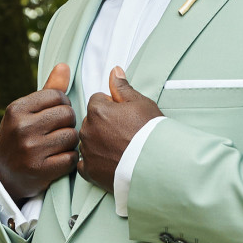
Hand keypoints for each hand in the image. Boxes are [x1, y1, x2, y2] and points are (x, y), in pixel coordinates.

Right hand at [0, 62, 76, 203]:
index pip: (57, 96)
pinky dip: (69, 159)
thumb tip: (65, 66)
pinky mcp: (40, 170)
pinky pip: (71, 158)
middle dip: (68, 123)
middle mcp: (21, 128)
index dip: (63, 104)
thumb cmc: (21, 136)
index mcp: (16, 109)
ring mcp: (30, 150)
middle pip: (68, 115)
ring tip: (58, 145)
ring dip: (70, 142)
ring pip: (72, 136)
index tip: (56, 114)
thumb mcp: (27, 112)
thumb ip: (48, 90)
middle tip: (59, 130)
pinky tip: (59, 159)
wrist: (5, 174)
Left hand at [77, 68, 161, 191]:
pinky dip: (94, 163)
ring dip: (99, 143)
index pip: (97, 101)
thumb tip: (114, 71)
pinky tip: (110, 163)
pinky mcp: (89, 171)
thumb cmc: (151, 133)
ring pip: (88, 142)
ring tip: (120, 149)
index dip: (112, 107)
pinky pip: (84, 164)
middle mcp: (87, 129)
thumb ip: (122, 87)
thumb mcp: (141, 103)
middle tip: (124, 134)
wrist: (158, 164)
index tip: (125, 117)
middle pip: (91, 121)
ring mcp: (87, 151)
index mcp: (97, 110)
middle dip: (103, 125)